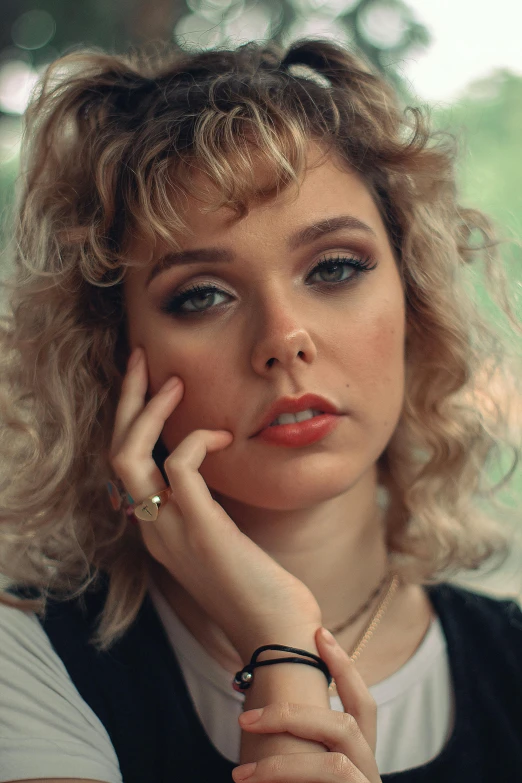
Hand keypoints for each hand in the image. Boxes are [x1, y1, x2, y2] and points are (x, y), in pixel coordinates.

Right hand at [109, 347, 322, 658]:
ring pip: (130, 455)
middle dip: (127, 403)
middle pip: (115, 453)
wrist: (279, 635)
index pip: (125, 468)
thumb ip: (209, 511)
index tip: (150, 387)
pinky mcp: (200, 526)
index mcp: (158, 531)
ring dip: (150, 411)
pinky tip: (222, 435)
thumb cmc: (262, 590)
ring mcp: (171, 529)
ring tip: (173, 381)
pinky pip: (179, 466)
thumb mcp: (225, 543)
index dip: (131, 424)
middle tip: (142, 360)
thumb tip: (218, 475)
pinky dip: (196, 440)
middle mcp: (153, 529)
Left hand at [232, 628, 381, 782]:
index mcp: (360, 756)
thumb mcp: (306, 768)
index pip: (362, 705)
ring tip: (241, 775)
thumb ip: (298, 748)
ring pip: (335, 763)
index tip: (320, 633)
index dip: (345, 668)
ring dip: (282, 766)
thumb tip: (256, 722)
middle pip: (346, 726)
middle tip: (243, 720)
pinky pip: (331, 781)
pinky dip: (290, 778)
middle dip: (291, 717)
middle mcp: (370, 770)